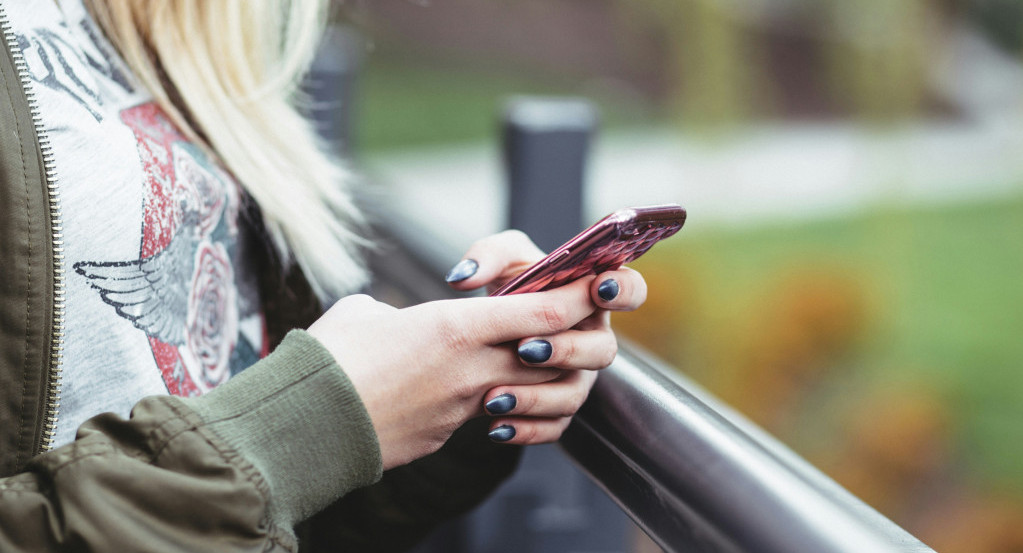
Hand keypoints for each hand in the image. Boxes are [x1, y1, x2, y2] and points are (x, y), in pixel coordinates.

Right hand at [307, 276, 604, 469]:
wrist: (305, 426)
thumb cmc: (329, 358)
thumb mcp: (365, 313)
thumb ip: (399, 312)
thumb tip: (397, 322)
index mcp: (455, 327)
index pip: (543, 312)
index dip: (577, 297)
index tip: (594, 284)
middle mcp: (472, 369)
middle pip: (552, 354)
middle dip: (570, 337)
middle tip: (568, 321)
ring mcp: (464, 408)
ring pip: (531, 391)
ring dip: (541, 377)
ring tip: (526, 361)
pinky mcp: (448, 435)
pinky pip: (494, 418)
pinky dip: (503, 406)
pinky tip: (486, 397)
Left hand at [445, 230, 647, 444]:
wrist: (485, 331)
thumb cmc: (508, 286)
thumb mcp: (499, 260)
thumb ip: (486, 255)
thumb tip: (464, 278)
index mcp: (592, 296)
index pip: (630, 290)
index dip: (623, 290)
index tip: (598, 288)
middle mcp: (592, 339)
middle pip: (603, 350)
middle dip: (567, 350)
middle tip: (525, 348)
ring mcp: (578, 377)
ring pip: (574, 395)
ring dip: (537, 397)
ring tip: (495, 396)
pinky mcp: (557, 409)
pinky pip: (553, 427)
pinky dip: (525, 429)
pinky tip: (496, 426)